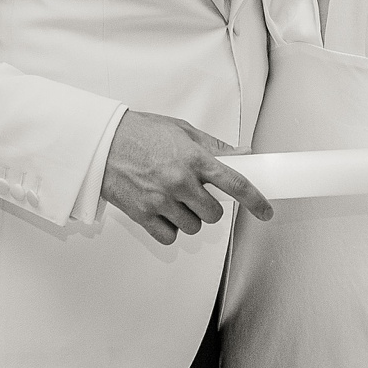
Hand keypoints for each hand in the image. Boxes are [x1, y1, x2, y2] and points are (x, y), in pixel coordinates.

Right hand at [101, 109, 273, 245]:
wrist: (101, 142)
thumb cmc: (139, 133)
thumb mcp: (181, 130)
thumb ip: (213, 146)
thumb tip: (242, 154)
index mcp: (194, 158)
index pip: (235, 184)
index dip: (256, 201)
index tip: (265, 212)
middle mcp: (180, 181)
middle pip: (214, 214)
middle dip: (209, 207)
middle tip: (196, 195)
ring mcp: (161, 200)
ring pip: (193, 227)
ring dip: (189, 218)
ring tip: (173, 199)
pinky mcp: (142, 215)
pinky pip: (170, 237)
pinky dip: (169, 229)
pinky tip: (162, 212)